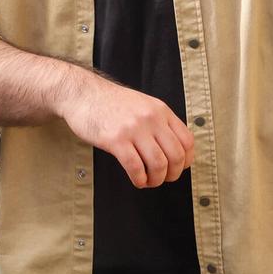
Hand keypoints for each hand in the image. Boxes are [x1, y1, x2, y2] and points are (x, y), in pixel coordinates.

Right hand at [55, 69, 194, 187]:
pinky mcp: (115, 140)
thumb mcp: (145, 105)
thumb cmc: (113, 103)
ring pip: (158, 164)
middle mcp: (151, 119)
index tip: (179, 168)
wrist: (85, 93)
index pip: (187, 140)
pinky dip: (139, 179)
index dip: (186, 161)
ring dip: (156, 179)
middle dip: (172, 174)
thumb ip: (160, 123)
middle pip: (176, 155)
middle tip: (163, 178)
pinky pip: (135, 167)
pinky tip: (137, 180)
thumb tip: (176, 149)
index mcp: (161, 111)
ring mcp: (134, 129)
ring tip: (148, 180)